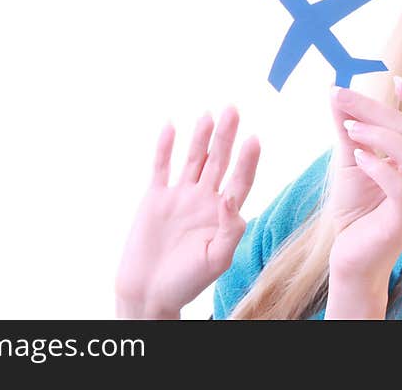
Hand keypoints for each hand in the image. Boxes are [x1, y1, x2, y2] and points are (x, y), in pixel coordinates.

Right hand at [115, 106, 260, 317]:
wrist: (148, 292)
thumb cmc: (186, 282)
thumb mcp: (218, 259)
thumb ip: (230, 228)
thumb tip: (231, 197)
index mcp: (223, 214)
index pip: (241, 179)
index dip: (248, 160)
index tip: (254, 138)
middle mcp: (204, 200)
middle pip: (219, 160)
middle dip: (227, 136)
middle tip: (234, 109)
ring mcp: (180, 196)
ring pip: (194, 159)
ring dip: (201, 136)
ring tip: (209, 113)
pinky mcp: (155, 197)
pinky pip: (161, 166)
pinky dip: (165, 146)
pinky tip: (171, 126)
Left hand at [325, 76, 401, 280]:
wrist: (347, 253)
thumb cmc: (356, 206)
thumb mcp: (351, 158)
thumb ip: (348, 126)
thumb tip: (336, 89)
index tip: (395, 78)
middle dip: (386, 110)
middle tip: (348, 98)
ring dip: (380, 135)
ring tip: (349, 129)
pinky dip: (379, 167)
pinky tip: (358, 157)